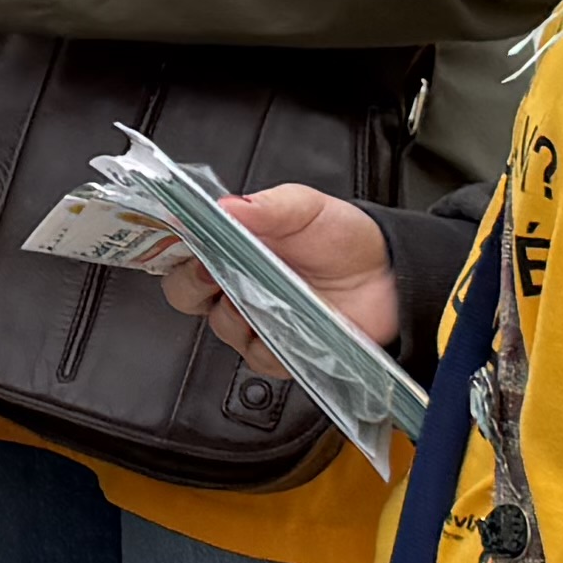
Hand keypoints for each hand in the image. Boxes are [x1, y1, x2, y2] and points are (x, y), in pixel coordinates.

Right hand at [151, 180, 397, 361]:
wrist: (390, 275)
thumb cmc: (344, 238)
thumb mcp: (305, 208)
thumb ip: (267, 206)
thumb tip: (225, 206)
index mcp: (232, 245)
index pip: (182, 251)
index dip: (173, 250)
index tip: (181, 243)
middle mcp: (236, 284)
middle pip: (186, 294)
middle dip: (193, 285)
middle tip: (214, 273)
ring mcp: (256, 319)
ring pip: (220, 326)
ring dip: (236, 314)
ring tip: (264, 296)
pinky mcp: (279, 350)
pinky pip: (257, 357)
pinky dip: (268, 344)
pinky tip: (286, 326)